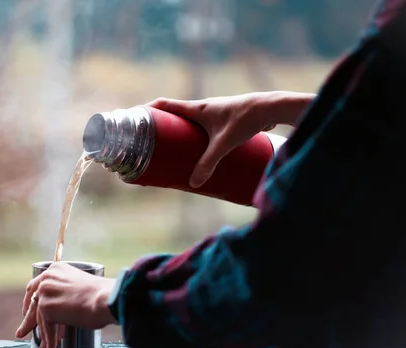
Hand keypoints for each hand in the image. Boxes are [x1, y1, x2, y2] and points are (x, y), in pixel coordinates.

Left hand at [15, 262, 115, 347]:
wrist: (106, 299)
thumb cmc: (103, 295)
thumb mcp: (81, 286)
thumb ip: (68, 292)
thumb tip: (62, 309)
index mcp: (57, 269)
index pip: (38, 286)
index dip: (33, 302)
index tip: (29, 312)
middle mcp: (48, 277)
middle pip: (33, 302)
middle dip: (29, 320)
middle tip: (23, 331)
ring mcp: (45, 292)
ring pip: (40, 317)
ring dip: (44, 334)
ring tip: (45, 347)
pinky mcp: (45, 308)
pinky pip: (46, 327)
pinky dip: (49, 339)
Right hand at [147, 91, 314, 187]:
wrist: (271, 108)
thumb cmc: (246, 120)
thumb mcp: (224, 144)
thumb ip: (209, 164)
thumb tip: (194, 184)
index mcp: (196, 108)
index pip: (164, 104)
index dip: (147, 110)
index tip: (134, 119)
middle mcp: (202, 108)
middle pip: (173, 114)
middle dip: (160, 126)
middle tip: (149, 141)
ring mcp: (214, 113)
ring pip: (188, 122)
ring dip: (178, 132)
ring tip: (170, 149)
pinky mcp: (224, 120)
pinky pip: (201, 127)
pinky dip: (193, 136)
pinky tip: (197, 149)